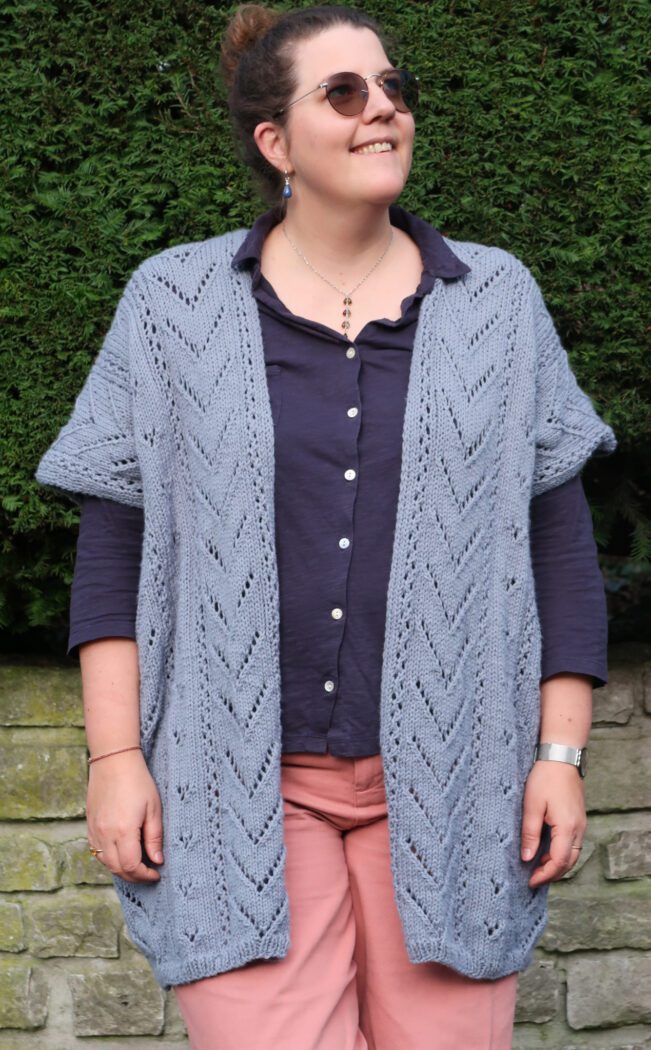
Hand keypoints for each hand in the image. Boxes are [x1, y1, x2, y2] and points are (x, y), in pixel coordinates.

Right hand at [87, 750, 163, 883]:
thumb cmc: (138, 781)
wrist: (113, 760)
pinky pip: (96, 850)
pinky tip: (121, 853)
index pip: (131, 866)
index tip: (156, 873)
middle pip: (117, 868)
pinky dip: (108, 858)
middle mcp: (105, 834)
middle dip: (134, 876)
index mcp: (123, 831)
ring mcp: (94, 830)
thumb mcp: (153, 808)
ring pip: (105, 862)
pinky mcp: (89, 824)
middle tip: (149, 873)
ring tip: (137, 865)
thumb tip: (157, 861)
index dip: (144, 875)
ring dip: (121, 869)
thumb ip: (154, 837)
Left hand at [520, 759, 586, 887]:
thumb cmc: (544, 778)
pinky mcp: (578, 819)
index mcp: (567, 828)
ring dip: (557, 864)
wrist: (561, 757)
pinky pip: (573, 844)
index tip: (530, 882)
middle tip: (533, 879)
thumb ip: (530, 834)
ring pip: (572, 855)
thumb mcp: (532, 806)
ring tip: (538, 867)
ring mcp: (581, 824)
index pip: (558, 862)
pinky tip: (547, 851)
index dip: (544, 875)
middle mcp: (578, 829)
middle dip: (552, 874)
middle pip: (568, 863)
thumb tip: (527, 858)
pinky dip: (561, 853)